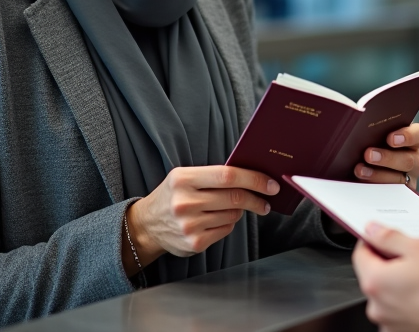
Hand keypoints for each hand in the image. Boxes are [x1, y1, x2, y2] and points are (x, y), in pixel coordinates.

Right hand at [126, 166, 278, 273]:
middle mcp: (184, 202)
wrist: (147, 225)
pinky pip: (226, 229)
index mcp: (183, 179)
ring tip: (234, 206)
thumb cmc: (173, 195)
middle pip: (235, 197)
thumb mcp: (185, 177)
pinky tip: (219, 219)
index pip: (228, 176)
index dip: (254, 179)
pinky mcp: (194, 243)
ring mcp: (189, 225)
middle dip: (257, 198)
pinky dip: (229, 222)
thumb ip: (214, 175)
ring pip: (233, 214)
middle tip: (267, 199)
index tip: (271, 184)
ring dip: (240, 210)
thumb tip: (253, 176)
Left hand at [353, 222, 418, 331]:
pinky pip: (399, 309)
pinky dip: (409, 301)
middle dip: (391, 262)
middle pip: (375, 274)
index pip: (361, 253)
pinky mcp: (403, 331)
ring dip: (401, 282)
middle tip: (416, 257)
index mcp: (375, 282)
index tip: (388, 236)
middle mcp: (376, 307)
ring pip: (388, 293)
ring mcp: (389, 323)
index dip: (374, 240)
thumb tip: (371, 230)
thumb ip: (390, 237)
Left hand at [355, 123, 418, 190]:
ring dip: (378, 174)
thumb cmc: (370, 140)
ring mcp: (409, 178)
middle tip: (368, 154)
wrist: (361, 161)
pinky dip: (375, 187)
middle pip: (409, 160)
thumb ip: (373, 126)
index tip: (391, 138)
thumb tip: (358, 117)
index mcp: (413, 138)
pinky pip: (391, 194)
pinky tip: (360, 181)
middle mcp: (415, 158)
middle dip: (388, 158)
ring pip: (400, 179)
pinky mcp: (399, 194)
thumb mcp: (374, 131)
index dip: (408, 136)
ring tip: (359, 170)